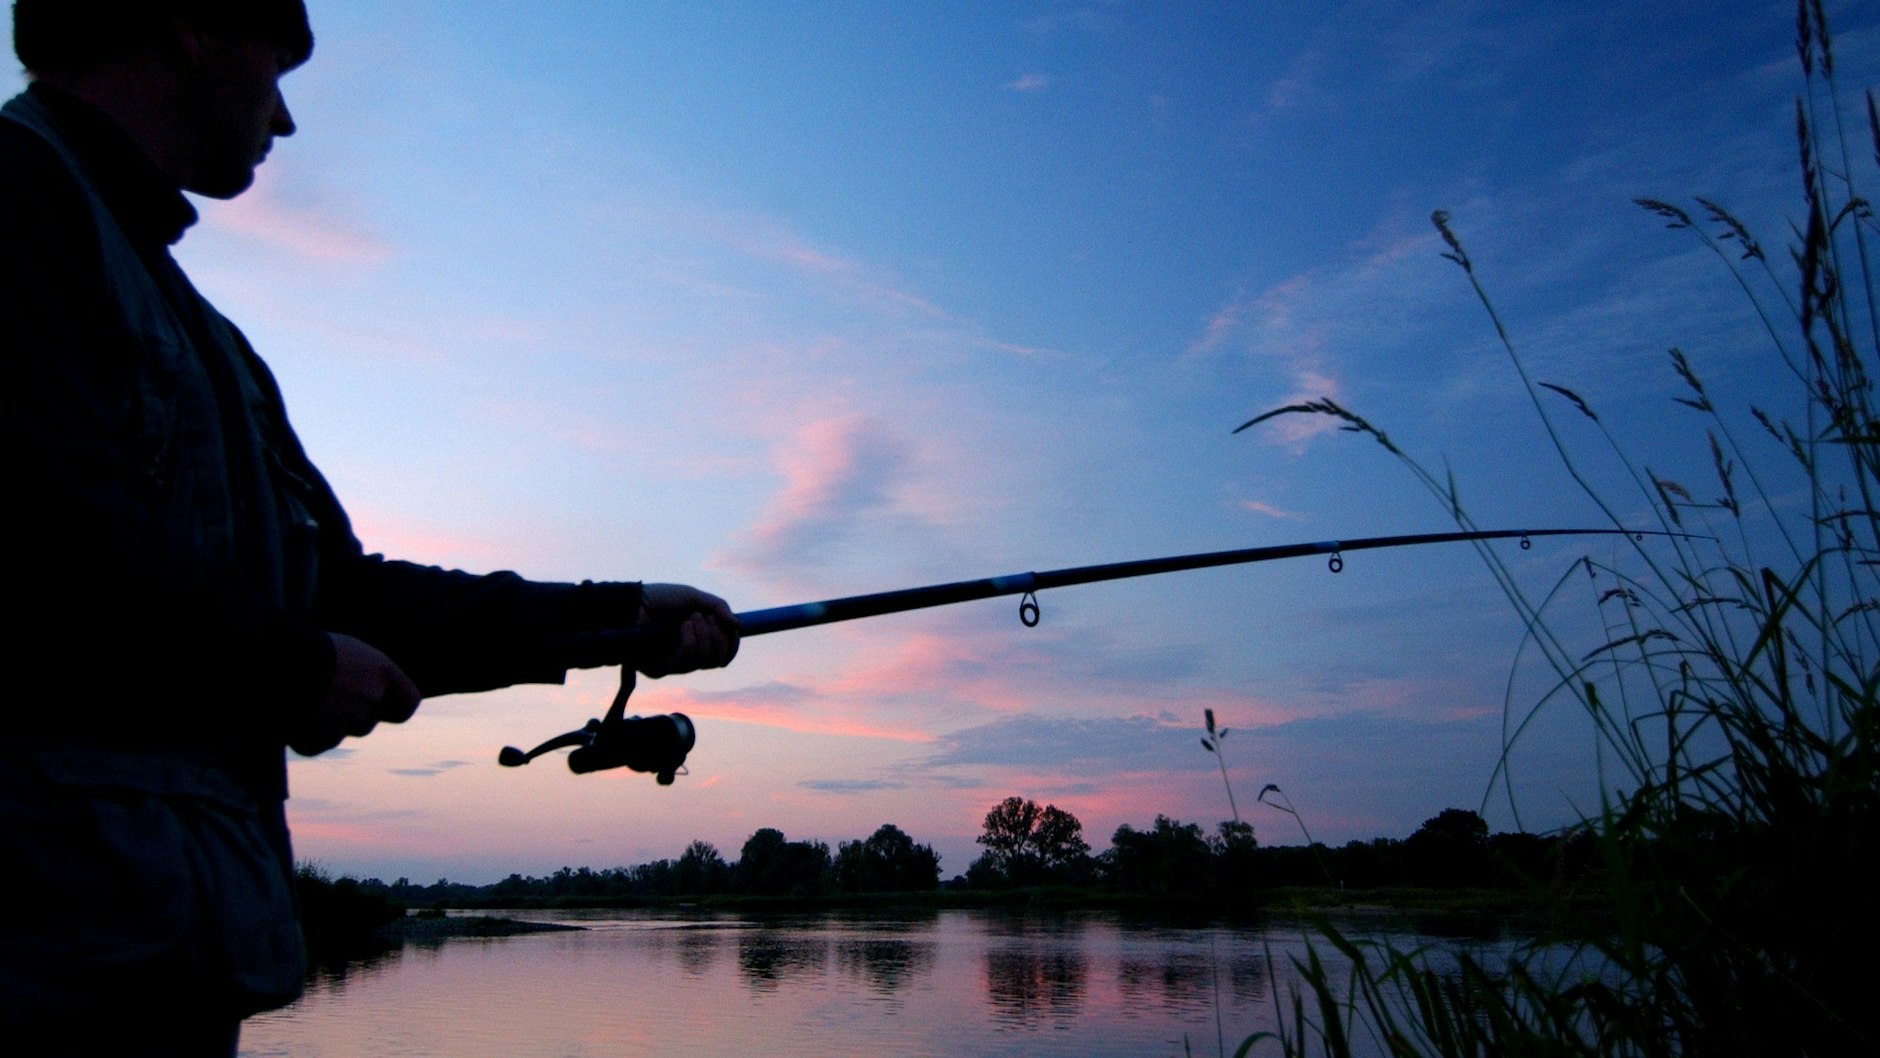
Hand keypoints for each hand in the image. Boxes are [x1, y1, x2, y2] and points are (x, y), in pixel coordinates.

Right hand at [288, 633, 422, 755]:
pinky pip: (315, 744)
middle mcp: (369, 698)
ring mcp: (345, 722)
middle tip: (322, 696)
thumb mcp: (344, 650)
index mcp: (381, 672)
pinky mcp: (318, 739)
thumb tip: (367, 688)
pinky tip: (286, 716)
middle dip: (349, 716)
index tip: (381, 704)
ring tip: (299, 699)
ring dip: (324, 725)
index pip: (409, 703)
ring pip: (339, 734)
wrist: (270, 660)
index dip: (395, 708)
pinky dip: (303, 736)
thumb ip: (363, 672)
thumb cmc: (306, 646)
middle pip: (367, 721)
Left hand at [637, 582, 739, 676]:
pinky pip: (684, 662)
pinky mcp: (657, 670)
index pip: (722, 655)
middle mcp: (685, 656)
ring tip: (691, 616)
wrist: (633, 600)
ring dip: (703, 635)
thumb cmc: (659, 598)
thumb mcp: (694, 598)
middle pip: (716, 661)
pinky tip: (683, 626)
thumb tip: (738, 625)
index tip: (734, 628)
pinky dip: (689, 641)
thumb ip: (718, 607)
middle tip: (706, 616)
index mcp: (695, 641)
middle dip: (718, 637)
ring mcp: (671, 665)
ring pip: (702, 662)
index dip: (732, 644)